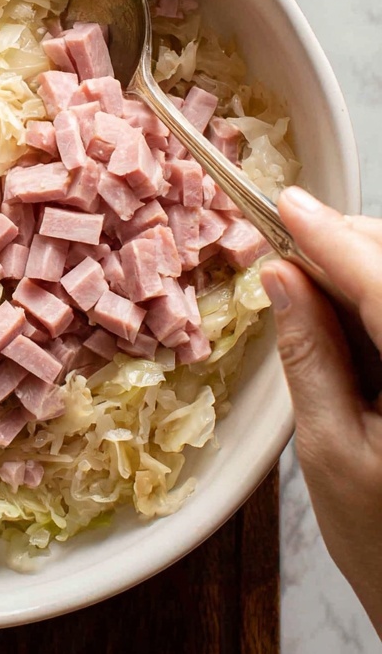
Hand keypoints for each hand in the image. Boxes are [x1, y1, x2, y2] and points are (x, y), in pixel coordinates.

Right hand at [261, 187, 381, 637]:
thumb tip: (280, 277)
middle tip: (285, 252)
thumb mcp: (330, 448)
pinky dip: (375, 303)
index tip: (285, 204)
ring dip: (361, 272)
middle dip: (347, 245)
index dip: (330, 237)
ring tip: (307, 288)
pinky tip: (344, 315)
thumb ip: (309, 355)